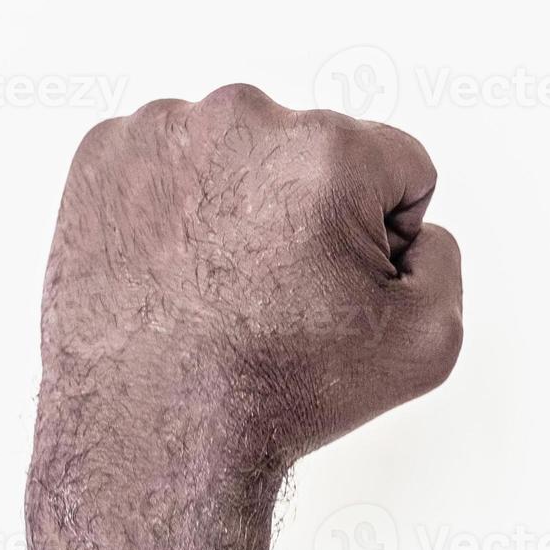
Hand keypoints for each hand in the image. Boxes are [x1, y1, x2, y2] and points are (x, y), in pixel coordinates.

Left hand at [41, 83, 462, 456]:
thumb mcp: (427, 341)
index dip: (385, 237)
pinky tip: (175, 268)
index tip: (339, 288)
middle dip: (312, 211)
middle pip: (315, 151)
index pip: (398, 166)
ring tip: (220, 284)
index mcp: (328, 149)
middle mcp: (242, 118)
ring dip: (244, 203)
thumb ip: (445, 257)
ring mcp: (163, 131)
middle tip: (278, 293)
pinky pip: (171, 161)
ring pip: (241, 153)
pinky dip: (177, 205)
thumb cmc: (276, 388)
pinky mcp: (103, 154)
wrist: (153, 431)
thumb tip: (412, 227)